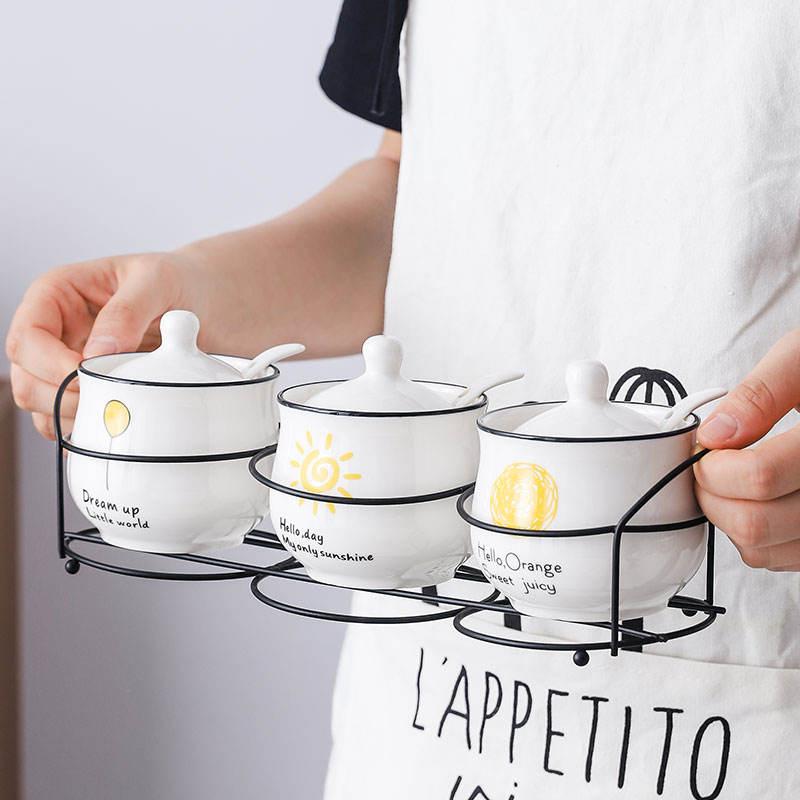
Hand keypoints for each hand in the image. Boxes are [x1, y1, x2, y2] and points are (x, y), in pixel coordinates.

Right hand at [5, 252, 193, 438]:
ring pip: (41, 405)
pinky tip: (117, 423)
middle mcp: (54, 332)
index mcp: (56, 296)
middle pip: (25, 378)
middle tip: (110, 398)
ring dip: (73, 417)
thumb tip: (96, 353)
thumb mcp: (157, 281)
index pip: (27, 338)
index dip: (50, 364)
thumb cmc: (176, 281)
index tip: (89, 375)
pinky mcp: (86, 389)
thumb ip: (127, 312)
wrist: (205, 301)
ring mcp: (66, 364)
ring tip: (119, 407)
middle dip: (62, 396)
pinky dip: (86, 429)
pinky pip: (67, 421)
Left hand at [695, 330, 799, 570]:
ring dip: (728, 515)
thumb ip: (761, 393)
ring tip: (734, 477)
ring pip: (761, 549)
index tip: (708, 444)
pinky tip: (758, 497)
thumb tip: (717, 434)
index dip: (713, 462)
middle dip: (713, 492)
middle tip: (714, 462)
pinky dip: (753, 534)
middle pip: (754, 523)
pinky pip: (778, 558)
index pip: (759, 476)